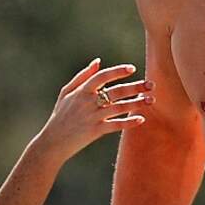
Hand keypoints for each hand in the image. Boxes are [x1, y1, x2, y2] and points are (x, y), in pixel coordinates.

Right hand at [36, 59, 153, 161]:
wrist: (53, 142)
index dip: (118, 72)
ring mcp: (92, 117)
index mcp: (81, 91)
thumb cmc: (60, 116)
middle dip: (136, 87)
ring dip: (137, 103)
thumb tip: (98, 62)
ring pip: (119, 107)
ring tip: (151, 100)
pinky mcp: (95, 131)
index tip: (132, 69)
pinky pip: (116, 125)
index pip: (103, 76)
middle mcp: (88, 102)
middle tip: (152, 85)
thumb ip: (82, 76)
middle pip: (116, 91)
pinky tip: (141, 119)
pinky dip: (128, 122)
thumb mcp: (66, 93)